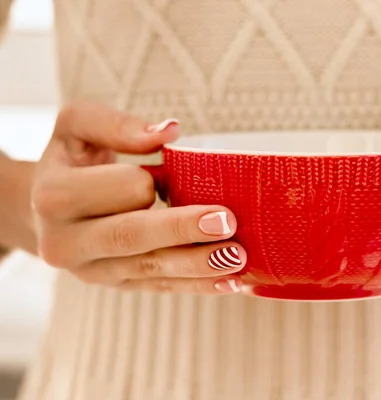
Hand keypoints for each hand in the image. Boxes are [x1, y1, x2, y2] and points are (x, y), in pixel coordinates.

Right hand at [31, 102, 245, 293]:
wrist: (48, 207)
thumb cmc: (73, 159)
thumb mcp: (78, 126)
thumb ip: (117, 125)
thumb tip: (169, 132)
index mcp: (54, 196)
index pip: (118, 190)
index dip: (148, 181)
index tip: (167, 172)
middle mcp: (65, 242)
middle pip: (132, 237)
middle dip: (182, 230)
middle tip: (227, 222)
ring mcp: (92, 271)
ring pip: (150, 269)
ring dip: (198, 265)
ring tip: (237, 257)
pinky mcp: (117, 284)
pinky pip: (160, 286)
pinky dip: (197, 285)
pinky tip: (229, 282)